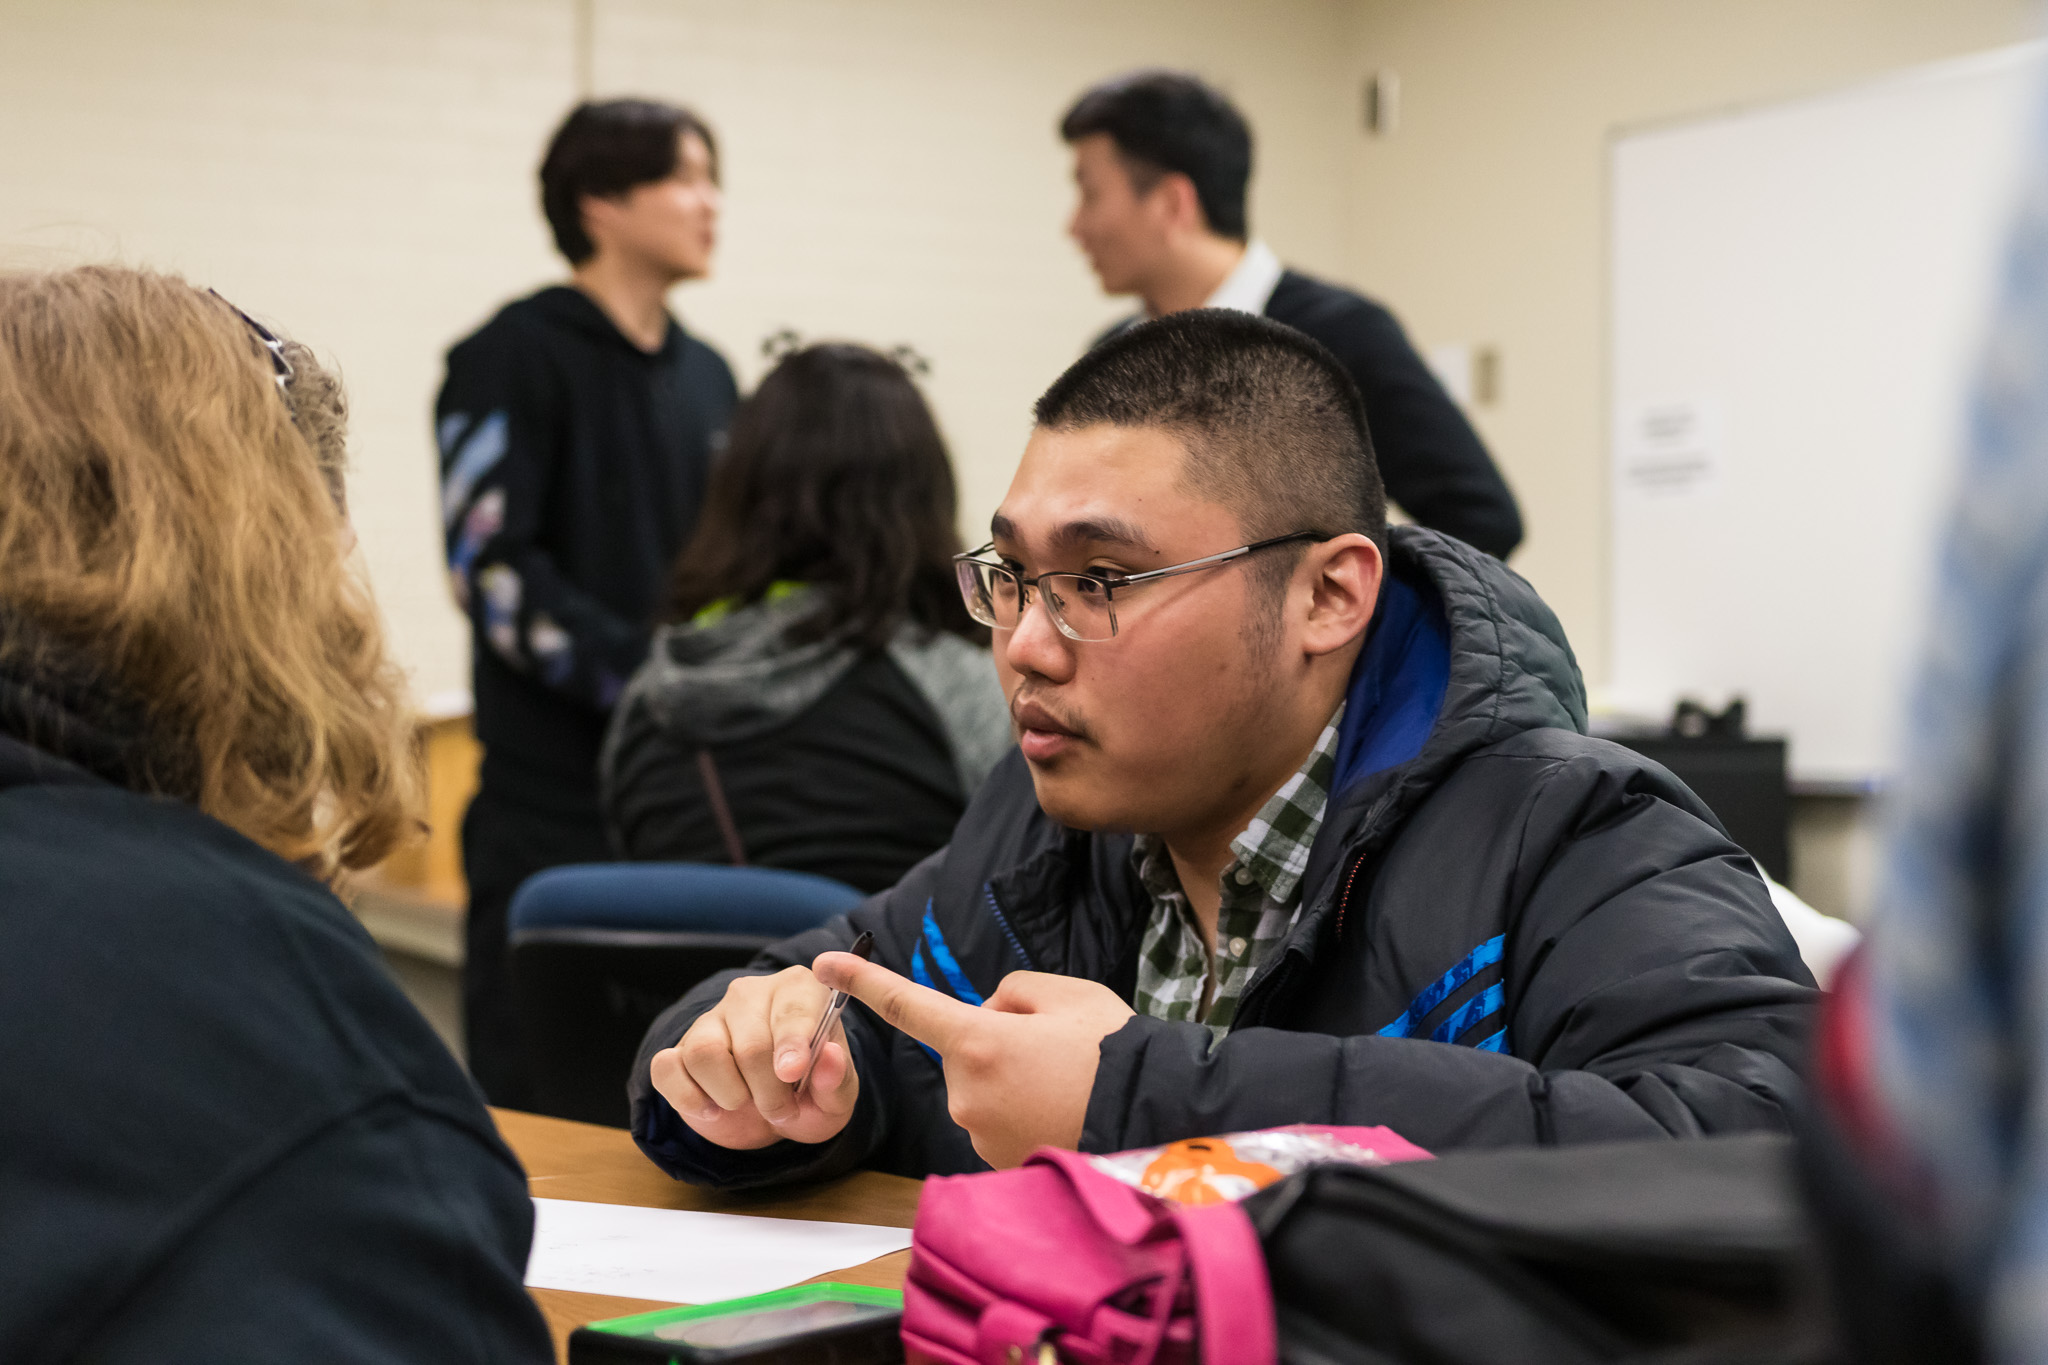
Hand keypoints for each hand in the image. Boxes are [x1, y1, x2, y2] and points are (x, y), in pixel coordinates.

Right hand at [648, 965, 859, 1149]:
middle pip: (750, 1044)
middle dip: (769, 1093)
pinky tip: (712, 1109)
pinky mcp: (677, 1049)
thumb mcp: (836, 1096)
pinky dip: (688, 1097)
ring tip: (749, 1104)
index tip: (792, 1073)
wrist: (773, 1115)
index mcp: (799, 991)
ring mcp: (710, 1019)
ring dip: (730, 1095)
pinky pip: (666, 1068)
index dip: (793, 1044)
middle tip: (783, 1110)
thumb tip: (830, 1057)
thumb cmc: (810, 1094)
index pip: (793, 1009)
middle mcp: (750, 994)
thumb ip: (837, 1078)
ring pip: (705, 1053)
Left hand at [813, 954, 1134, 1168]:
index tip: (821, 961)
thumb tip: (991, 1016)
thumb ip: (1013, 994)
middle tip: (1055, 1051)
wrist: (1157, 1115)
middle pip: (964, 1052)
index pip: (906, 1004)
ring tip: (1068, 1084)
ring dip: (1011, 1082)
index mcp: (978, 1040)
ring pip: (981, 1090)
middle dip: (994, 1045)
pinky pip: (998, 1123)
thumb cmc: (1113, 1049)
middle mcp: (967, 1092)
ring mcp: (980, 1133)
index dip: (862, 981)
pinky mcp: (997, 1163)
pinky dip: (1023, 1115)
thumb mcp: (1066, 995)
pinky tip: (1063, 1112)